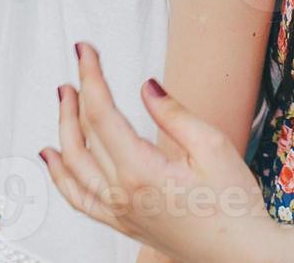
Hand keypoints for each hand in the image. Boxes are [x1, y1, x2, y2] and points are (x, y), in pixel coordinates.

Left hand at [41, 41, 280, 262]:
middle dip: (76, 97)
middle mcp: (121, 194)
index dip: (91, 77)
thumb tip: (146, 87)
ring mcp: (119, 212)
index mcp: (141, 171)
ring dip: (63, 129)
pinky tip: (53, 158)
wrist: (240, 255)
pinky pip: (79, 199)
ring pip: (73, 167)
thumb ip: (174, 114)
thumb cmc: (234, 204)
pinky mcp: (123, 224)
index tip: (85, 51)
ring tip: (64, 99)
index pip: (102, 114)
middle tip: (76, 67)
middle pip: (82, 137)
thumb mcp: (212, 147)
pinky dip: (60, 176)